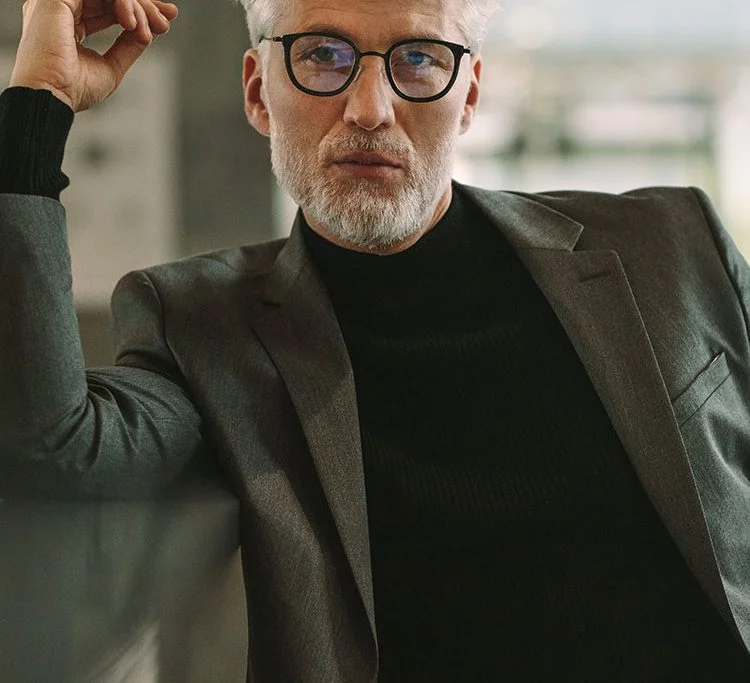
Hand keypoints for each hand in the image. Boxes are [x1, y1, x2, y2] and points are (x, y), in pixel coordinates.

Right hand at [9, 0, 176, 111]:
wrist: (51, 98)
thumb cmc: (72, 90)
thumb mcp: (111, 66)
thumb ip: (127, 46)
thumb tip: (147, 31)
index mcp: (68, 22)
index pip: (108, 7)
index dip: (138, 12)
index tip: (163, 23)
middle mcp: (61, 7)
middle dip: (143, 7)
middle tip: (163, 23)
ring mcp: (58, 1)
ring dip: (136, 6)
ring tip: (146, 29)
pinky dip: (122, 2)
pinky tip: (131, 23)